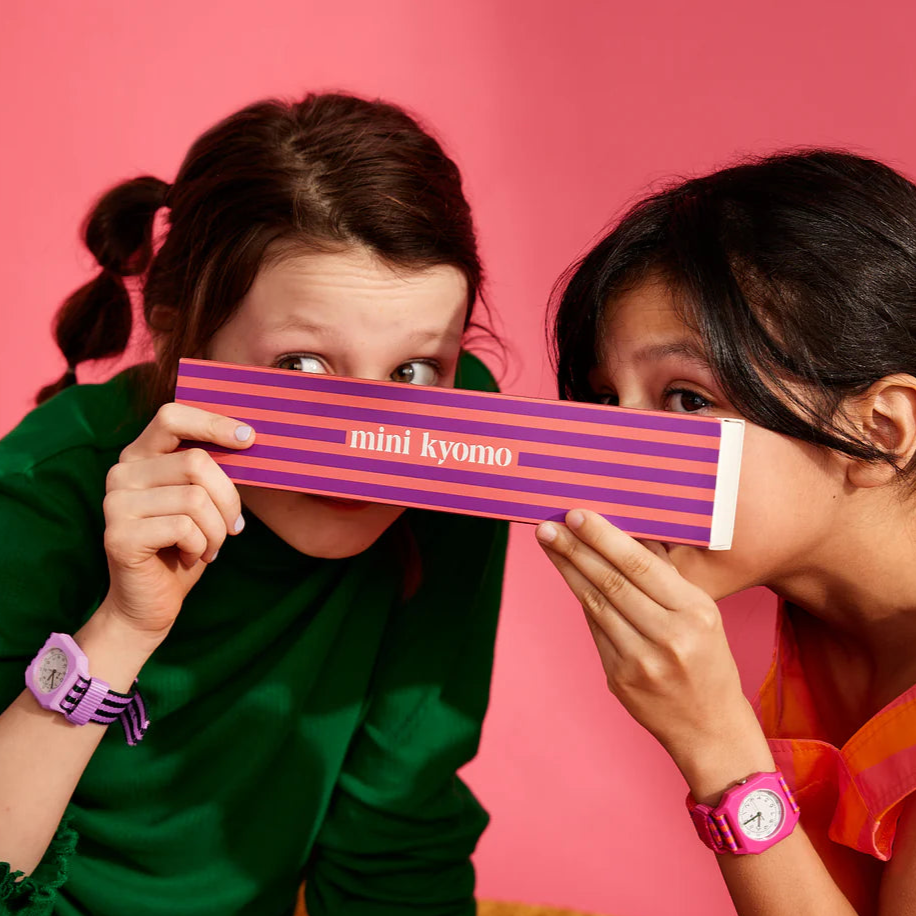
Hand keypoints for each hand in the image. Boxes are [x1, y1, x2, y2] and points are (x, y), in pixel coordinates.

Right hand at [100, 403, 254, 637]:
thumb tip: (250, 440)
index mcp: (140, 455)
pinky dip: (201, 546)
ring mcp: (115, 503)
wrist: (150, 602)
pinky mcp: (119, 534)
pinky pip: (184, 528)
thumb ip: (211, 470)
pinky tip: (189, 556)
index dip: (213, 423)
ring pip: (195, 498)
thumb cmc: (184, 546)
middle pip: (196, 463)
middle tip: (232, 527)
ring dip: (216, 530)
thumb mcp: (202, 500)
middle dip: (228, 499)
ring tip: (209, 546)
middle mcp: (121, 473)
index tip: (249, 439)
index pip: (172, 416)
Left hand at [536, 509, 755, 773]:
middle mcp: (670, 636)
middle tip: (549, 525)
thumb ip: (666, 580)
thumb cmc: (708, 661)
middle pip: (612, 582)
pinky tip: (569, 578)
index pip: (641, 566)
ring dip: (568, 570)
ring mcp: (641, 661)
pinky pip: (594, 630)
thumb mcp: (704, 615)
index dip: (605, 538)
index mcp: (696, 612)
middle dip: (575, 548)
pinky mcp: (620, 679)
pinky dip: (581, 601)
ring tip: (549, 543)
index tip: (578, 515)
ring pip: (595, 604)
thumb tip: (625, 535)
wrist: (711, 729)